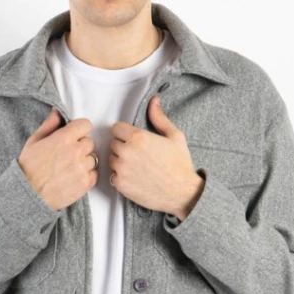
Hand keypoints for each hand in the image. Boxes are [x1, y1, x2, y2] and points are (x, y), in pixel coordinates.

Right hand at [18, 107, 98, 209]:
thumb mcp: (34, 141)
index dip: (79, 130)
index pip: (86, 125)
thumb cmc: (28, 168)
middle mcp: (76, 151)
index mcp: (64, 138)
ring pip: (93, 158)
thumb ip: (49, 124)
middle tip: (67, 156)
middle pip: (90, 142)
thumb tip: (58, 111)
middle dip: (81, 147)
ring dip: (84, 162)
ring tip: (69, 168)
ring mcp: (82, 167)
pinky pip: (95, 173)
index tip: (74, 137)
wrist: (28, 194)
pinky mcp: (86, 183)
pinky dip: (87, 175)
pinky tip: (73, 178)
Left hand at [108, 96, 204, 219]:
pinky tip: (136, 177)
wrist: (182, 193)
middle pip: (113, 143)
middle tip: (139, 154)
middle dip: (123, 146)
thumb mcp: (174, 136)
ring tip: (137, 166)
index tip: (134, 140)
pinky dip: (121, 176)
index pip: (116, 128)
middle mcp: (126, 152)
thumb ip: (159, 118)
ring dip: (120, 161)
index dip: (125, 133)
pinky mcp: (120, 184)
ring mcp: (121, 169)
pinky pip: (113, 175)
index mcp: (137, 137)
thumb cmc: (180, 164)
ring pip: (112, 159)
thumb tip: (154, 101)